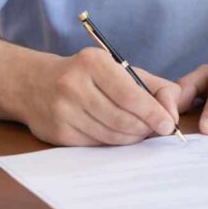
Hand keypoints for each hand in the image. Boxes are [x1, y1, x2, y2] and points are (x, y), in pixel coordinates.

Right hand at [18, 47, 181, 145]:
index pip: (130, 95)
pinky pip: (96, 145)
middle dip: (145, 128)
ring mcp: (63, 111)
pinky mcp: (57, 133)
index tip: (169, 124)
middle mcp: (74, 85)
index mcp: (92, 63)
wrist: (34, 83)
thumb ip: (154, 86)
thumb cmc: (87, 75)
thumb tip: (173, 113)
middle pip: (122, 119)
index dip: (153, 113)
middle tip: (156, 129)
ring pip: (111, 135)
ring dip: (132, 138)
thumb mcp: (119, 68)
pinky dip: (113, 142)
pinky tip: (118, 134)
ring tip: (139, 131)